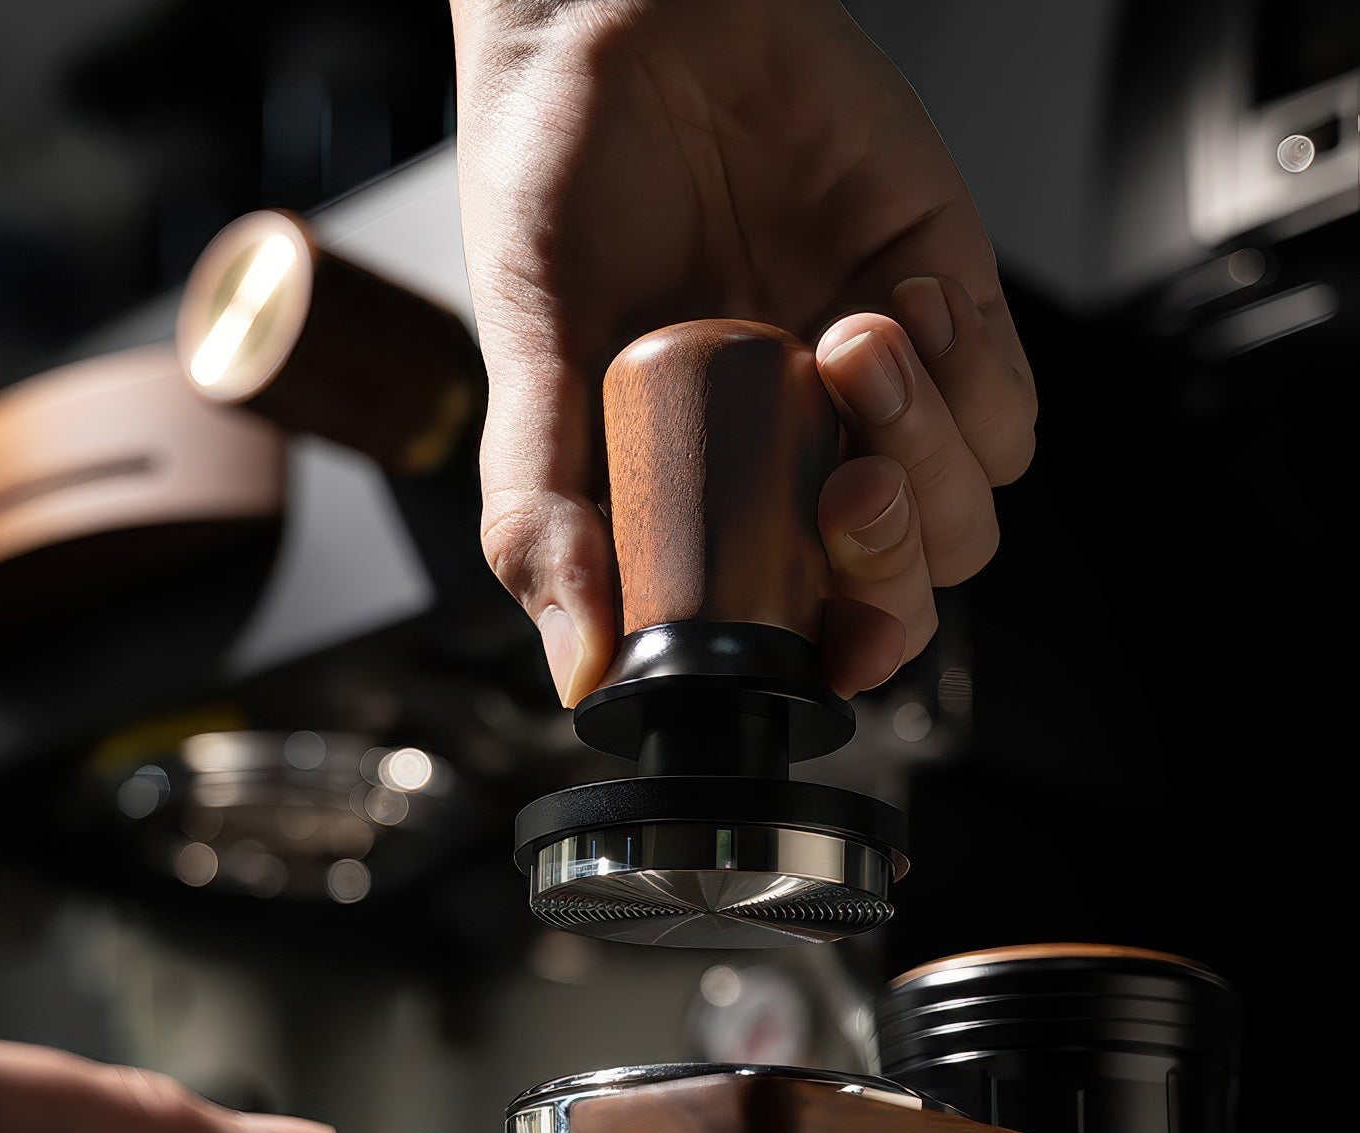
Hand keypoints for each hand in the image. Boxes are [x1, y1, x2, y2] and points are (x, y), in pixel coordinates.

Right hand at [452, 0, 1035, 701]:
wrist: (623, 17)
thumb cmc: (559, 179)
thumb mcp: (528, 358)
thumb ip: (540, 511)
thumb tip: (579, 664)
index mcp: (696, 497)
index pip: (792, 633)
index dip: (825, 664)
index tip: (823, 653)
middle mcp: (789, 459)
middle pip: (899, 590)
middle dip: (888, 565)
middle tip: (842, 492)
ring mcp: (869, 394)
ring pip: (966, 515)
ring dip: (926, 451)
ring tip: (847, 343)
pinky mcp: (941, 307)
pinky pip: (1009, 405)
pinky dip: (973, 374)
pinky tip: (895, 300)